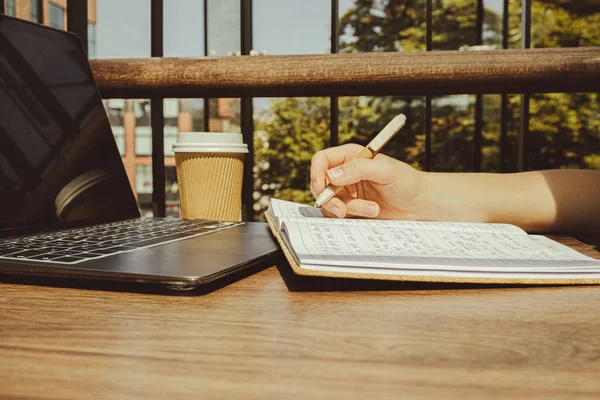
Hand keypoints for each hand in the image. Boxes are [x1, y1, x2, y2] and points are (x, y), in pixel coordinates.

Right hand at [310, 144, 424, 218]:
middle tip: (342, 210)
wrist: (419, 204)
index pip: (321, 160)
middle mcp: (345, 174)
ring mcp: (347, 193)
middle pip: (320, 185)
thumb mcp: (385, 170)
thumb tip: (331, 175)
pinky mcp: (351, 209)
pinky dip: (353, 215)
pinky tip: (372, 212)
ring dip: (348, 209)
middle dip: (329, 199)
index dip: (317, 173)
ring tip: (373, 209)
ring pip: (330, 203)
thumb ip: (358, 169)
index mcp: (350, 157)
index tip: (322, 186)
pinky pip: (340, 215)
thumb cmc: (406, 181)